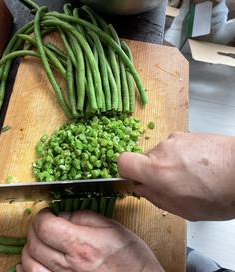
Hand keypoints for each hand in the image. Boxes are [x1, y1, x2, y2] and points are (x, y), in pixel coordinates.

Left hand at [17, 208, 162, 271]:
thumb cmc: (131, 258)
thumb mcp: (112, 227)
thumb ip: (84, 217)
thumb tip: (63, 215)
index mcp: (81, 245)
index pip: (45, 226)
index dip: (42, 215)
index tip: (48, 212)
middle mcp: (69, 267)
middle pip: (34, 244)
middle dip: (34, 229)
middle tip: (43, 224)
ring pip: (29, 265)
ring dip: (30, 250)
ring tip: (39, 243)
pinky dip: (28, 270)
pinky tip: (34, 263)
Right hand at [118, 132, 234, 220]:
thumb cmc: (221, 194)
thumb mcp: (184, 209)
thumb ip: (156, 198)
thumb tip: (142, 189)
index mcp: (157, 170)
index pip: (122, 161)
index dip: (125, 172)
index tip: (135, 181)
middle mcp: (163, 149)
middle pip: (144, 158)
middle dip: (152, 172)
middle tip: (172, 187)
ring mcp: (176, 138)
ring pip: (161, 153)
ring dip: (169, 165)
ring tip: (192, 178)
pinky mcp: (188, 133)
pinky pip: (175, 146)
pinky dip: (181, 157)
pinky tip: (199, 168)